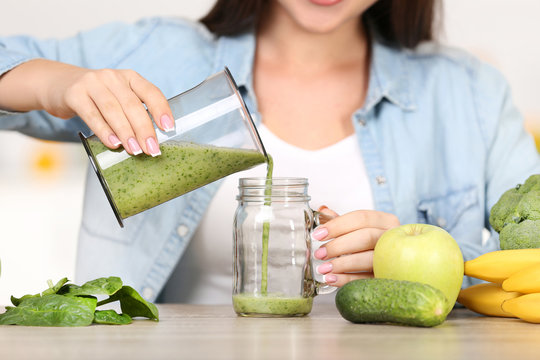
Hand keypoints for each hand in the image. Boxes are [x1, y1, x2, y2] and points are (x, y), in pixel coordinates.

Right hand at [0, 59, 172, 155]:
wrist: (59, 85)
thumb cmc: (97, 98)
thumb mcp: (118, 97)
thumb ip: (133, 113)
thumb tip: (150, 142)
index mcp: (130, 78)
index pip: (151, 92)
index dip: (161, 109)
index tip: (169, 128)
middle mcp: (113, 77)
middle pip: (132, 105)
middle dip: (144, 129)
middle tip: (152, 150)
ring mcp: (92, 83)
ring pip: (114, 110)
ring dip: (126, 133)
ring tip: (135, 150)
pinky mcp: (75, 94)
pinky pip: (92, 115)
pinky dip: (104, 131)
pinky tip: (113, 144)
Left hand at [312, 206, 399, 286]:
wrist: (397, 264)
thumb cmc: (371, 244)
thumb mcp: (357, 230)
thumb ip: (341, 221)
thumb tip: (322, 210)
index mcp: (385, 222)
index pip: (361, 218)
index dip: (337, 225)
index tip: (318, 234)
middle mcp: (393, 238)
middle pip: (366, 237)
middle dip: (339, 245)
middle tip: (319, 253)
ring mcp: (393, 259)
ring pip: (368, 259)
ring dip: (342, 264)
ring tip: (323, 268)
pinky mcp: (388, 278)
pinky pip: (366, 279)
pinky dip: (347, 280)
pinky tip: (332, 278)